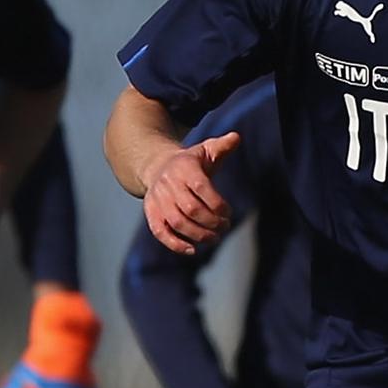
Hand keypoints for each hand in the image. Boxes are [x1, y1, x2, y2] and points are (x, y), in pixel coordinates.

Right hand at [139, 131, 239, 254]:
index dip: (217, 204)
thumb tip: (236, 137)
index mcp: (184, 167)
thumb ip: (222, 146)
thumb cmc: (189, 163)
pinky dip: (175, 244)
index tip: (228, 213)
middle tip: (224, 227)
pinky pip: (159, 232)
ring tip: (214, 238)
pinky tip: (192, 250)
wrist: (157, 167)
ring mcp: (157, 199)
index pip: (202, 188)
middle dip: (211, 222)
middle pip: (191, 209)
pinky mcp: (151, 213)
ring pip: (177, 223)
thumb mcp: (205, 150)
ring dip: (198, 235)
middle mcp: (168, 183)